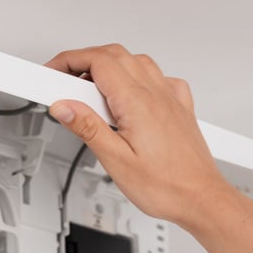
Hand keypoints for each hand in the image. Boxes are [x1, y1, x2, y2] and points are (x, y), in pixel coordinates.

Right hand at [45, 44, 236, 229]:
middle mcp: (156, 93)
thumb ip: (88, 128)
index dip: (69, 61)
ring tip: (88, 91)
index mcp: (137, 102)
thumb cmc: (166, 185)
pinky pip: (157, 77)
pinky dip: (135, 76)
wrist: (201, 198)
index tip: (51, 73)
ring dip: (108, 66)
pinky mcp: (178, 106)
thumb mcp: (115, 161)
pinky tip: (127, 94)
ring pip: (135, 61)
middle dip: (83, 60)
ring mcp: (170, 97)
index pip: (98, 61)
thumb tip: (64, 106)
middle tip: (62, 80)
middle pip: (114, 55)